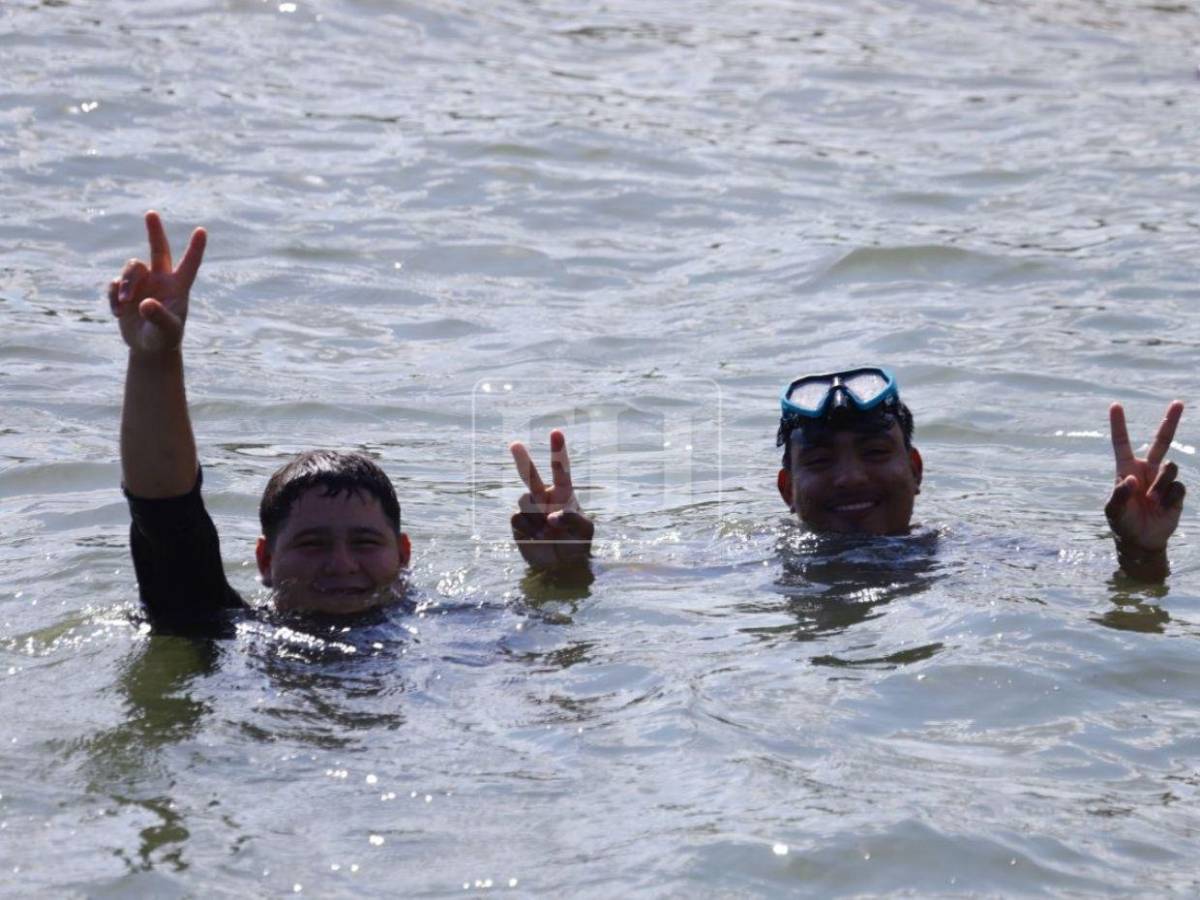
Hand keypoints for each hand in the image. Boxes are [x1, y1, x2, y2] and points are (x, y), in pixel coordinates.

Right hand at [108, 211, 205, 355]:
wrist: (149, 347)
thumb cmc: (165, 338)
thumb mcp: (166, 331)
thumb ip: (159, 317)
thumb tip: (145, 304)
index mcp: (178, 287)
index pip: (189, 265)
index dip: (195, 248)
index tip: (202, 231)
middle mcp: (161, 279)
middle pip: (157, 250)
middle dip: (154, 231)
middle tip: (151, 213)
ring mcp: (142, 283)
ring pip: (131, 268)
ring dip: (126, 283)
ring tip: (125, 304)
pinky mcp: (124, 290)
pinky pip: (115, 285)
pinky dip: (114, 297)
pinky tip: (118, 313)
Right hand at [510, 430, 593, 568]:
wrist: (560, 567)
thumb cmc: (577, 544)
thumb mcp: (585, 531)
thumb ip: (573, 519)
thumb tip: (550, 515)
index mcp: (563, 494)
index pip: (560, 469)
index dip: (558, 450)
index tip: (556, 432)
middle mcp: (544, 498)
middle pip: (530, 475)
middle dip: (523, 460)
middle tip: (515, 444)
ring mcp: (529, 510)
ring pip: (525, 501)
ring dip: (536, 517)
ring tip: (548, 533)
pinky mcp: (518, 523)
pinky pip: (518, 519)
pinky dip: (529, 530)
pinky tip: (537, 539)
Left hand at [1106, 400, 1185, 552]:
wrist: (1142, 540)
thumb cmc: (1123, 523)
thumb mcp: (1115, 511)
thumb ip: (1120, 494)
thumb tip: (1132, 479)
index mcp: (1126, 468)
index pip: (1122, 442)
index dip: (1119, 424)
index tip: (1115, 405)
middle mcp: (1146, 470)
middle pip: (1161, 441)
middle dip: (1170, 421)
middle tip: (1178, 402)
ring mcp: (1163, 480)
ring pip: (1171, 468)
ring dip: (1162, 484)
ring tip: (1152, 500)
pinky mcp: (1177, 492)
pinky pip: (1178, 488)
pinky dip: (1170, 499)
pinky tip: (1162, 508)